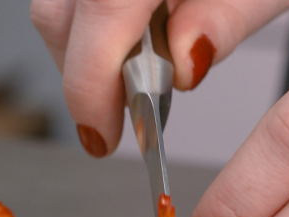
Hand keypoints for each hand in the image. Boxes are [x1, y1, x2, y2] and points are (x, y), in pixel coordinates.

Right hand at [30, 0, 288, 156]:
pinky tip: (136, 34)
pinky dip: (95, 22)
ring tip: (141, 72)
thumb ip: (227, 18)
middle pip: (64, 9)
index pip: (103, 8)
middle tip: (129, 113)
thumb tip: (181, 69)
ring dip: (88, 51)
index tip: (101, 133)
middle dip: (86, 75)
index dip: (91, 83)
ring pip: (61, 1)